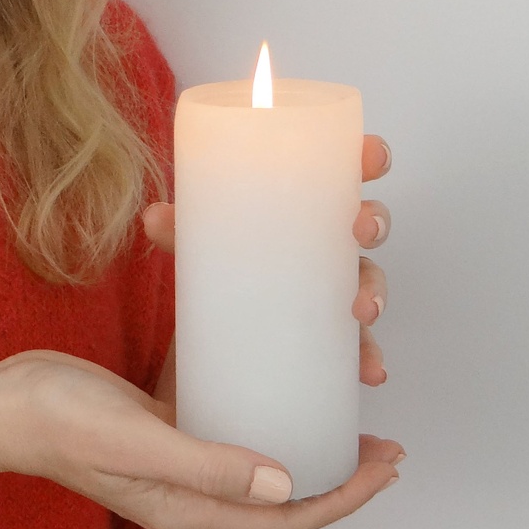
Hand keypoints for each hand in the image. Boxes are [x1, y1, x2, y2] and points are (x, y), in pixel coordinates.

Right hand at [0, 351, 401, 528]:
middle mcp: (191, 493)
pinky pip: (230, 422)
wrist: (0, 404)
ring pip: (261, 456)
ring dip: (305, 434)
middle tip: (381, 437)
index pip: (286, 519)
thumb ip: (208, 465)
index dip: (343, 496)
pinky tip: (281, 372)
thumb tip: (285, 483)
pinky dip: (263, 403)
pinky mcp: (166, 425)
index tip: (384, 463)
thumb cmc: (59, 423)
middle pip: (284, 493)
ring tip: (343, 401)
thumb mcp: (137, 442)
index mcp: (189, 511)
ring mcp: (179, 459)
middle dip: (338, 471)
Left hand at [143, 134, 393, 394]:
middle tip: (360, 230)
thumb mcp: (201, 240)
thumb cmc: (227, 255)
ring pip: (368, 280)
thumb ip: (179, 230)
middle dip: (375, 221)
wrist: (216, 316)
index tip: (371, 157)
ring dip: (374, 292)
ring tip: (362, 310)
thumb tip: (153, 218)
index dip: (369, 157)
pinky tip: (371, 371)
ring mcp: (333, 285)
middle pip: (367, 222)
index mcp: (308, 203)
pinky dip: (368, 356)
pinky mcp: (327, 329)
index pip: (347, 170)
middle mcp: (329, 241)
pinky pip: (358, 341)